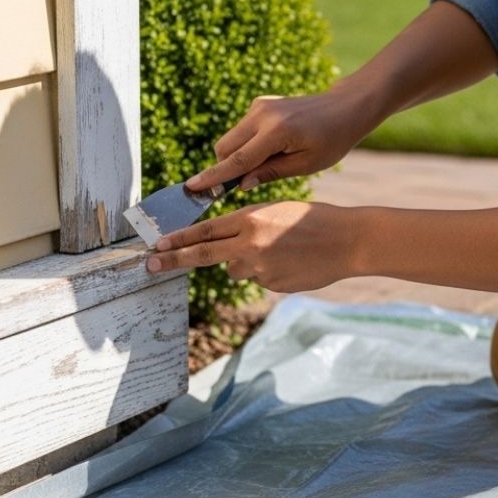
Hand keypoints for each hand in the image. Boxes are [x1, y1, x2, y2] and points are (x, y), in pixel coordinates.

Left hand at [144, 202, 357, 292]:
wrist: (347, 240)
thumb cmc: (314, 219)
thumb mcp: (276, 211)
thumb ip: (248, 226)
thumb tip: (227, 250)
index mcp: (250, 220)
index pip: (205, 231)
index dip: (178, 239)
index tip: (157, 245)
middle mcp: (250, 245)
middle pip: (203, 255)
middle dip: (173, 260)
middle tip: (149, 265)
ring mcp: (260, 269)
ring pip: (236, 269)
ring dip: (246, 263)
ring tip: (280, 251)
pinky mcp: (273, 286)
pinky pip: (260, 279)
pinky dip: (270, 272)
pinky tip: (292, 262)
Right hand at [184, 88, 382, 192]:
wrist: (345, 107)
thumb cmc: (332, 140)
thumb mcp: (306, 165)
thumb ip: (270, 173)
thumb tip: (239, 185)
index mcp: (276, 132)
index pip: (237, 160)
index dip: (213, 177)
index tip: (191, 188)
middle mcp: (262, 115)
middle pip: (224, 148)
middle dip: (226, 168)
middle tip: (245, 183)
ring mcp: (259, 105)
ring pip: (230, 139)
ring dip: (238, 156)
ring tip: (270, 163)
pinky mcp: (260, 103)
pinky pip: (242, 130)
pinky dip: (247, 144)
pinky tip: (273, 148)